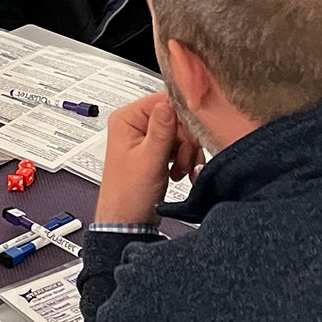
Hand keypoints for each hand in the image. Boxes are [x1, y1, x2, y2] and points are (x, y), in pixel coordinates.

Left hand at [93, 94, 200, 223]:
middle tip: (182, 159)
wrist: (129, 222)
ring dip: (186, 152)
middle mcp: (135, 125)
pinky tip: (178, 172)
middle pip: (176, 116)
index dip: (183, 116)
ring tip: (178, 170)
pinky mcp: (156, 151)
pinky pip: (180, 145)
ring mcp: (146, 138)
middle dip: (186, 140)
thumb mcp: (149, 160)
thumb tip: (170, 103)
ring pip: (181, 132)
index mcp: (127, 119)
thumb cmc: (128, 196)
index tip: (194, 132)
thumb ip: (162, 131)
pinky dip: (184, 159)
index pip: (163, 100)